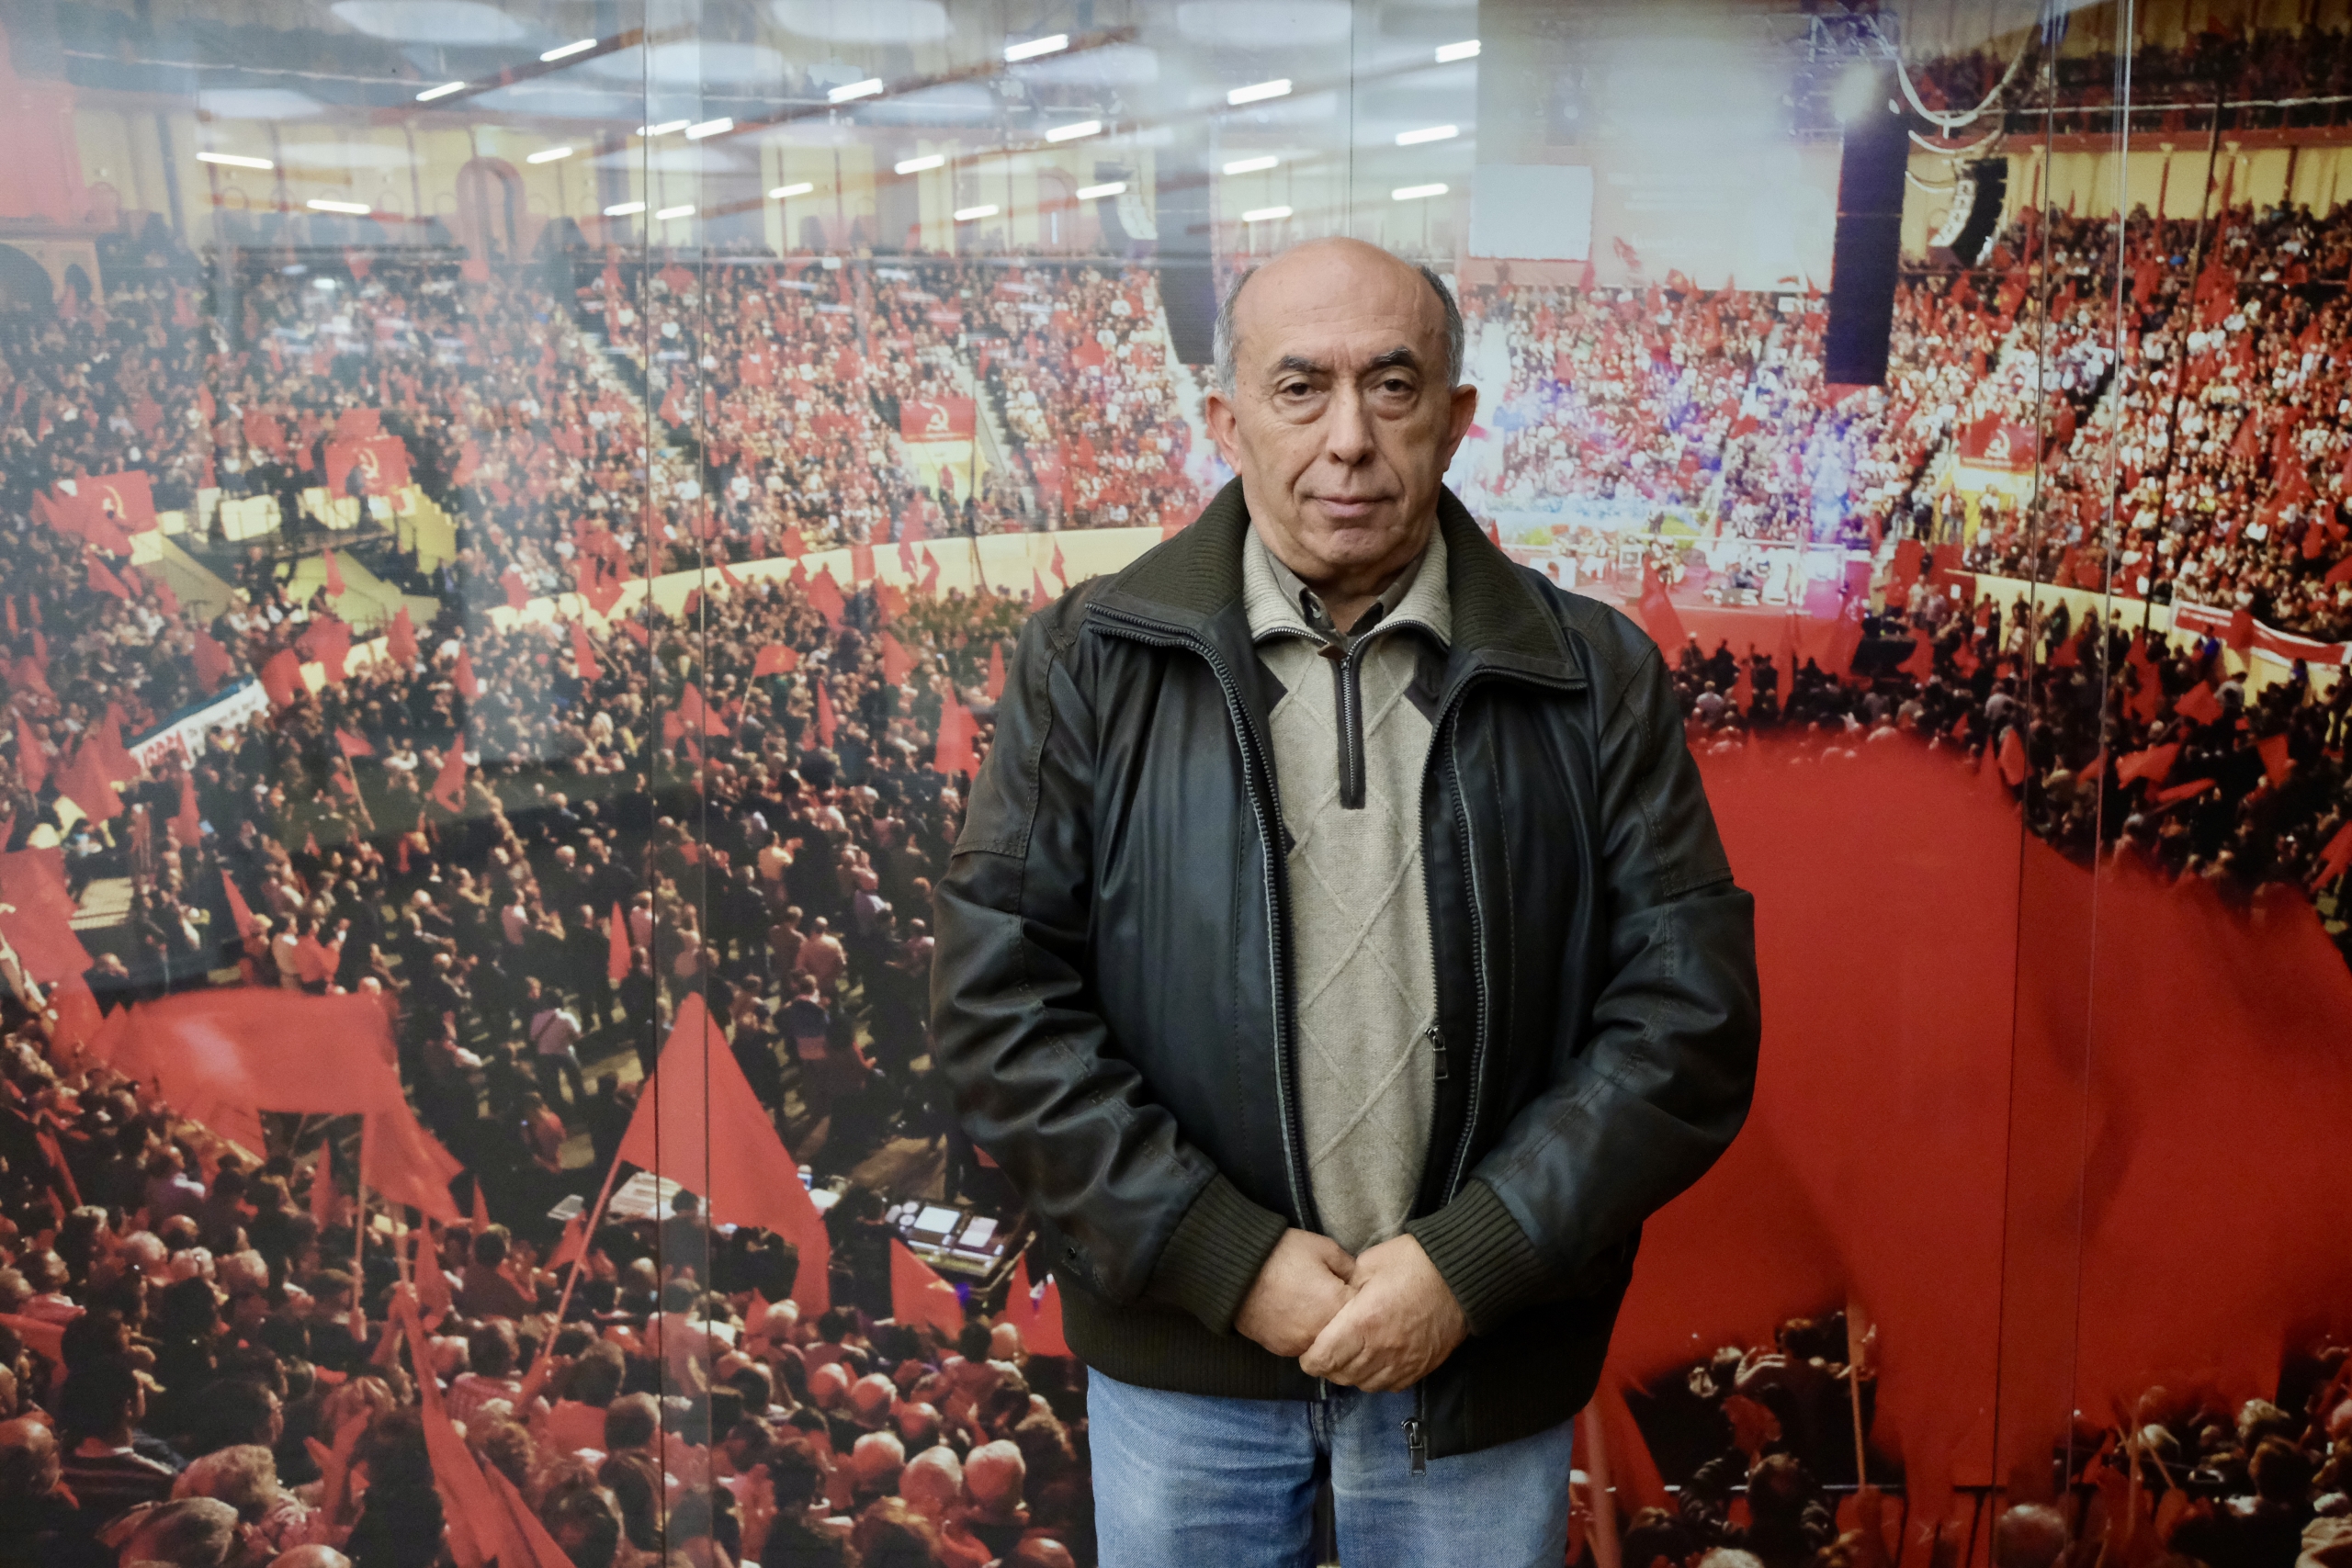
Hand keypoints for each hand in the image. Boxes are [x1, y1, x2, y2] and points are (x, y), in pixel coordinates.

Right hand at [1232, 1229, 1355, 1357]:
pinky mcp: (1282, 1350)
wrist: (1234, 1270)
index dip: (1366, 1301)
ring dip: (1327, 1332)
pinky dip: (1306, 1336)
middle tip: (1337, 1299)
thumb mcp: (1324, 1248)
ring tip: (1316, 1307)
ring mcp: (1301, 1345)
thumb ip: (1350, 1267)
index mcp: (1337, 1305)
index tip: (1360, 1291)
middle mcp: (1323, 1333)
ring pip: (1326, 1346)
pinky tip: (1299, 1316)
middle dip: (1348, 1321)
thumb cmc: (1282, 1254)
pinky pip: (1304, 1347)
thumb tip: (1361, 1280)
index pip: (1368, 1312)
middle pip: (1349, 1335)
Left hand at [1297, 1233, 1465, 1391]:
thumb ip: (1345, 1285)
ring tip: (1350, 1357)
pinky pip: (1390, 1385)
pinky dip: (1376, 1378)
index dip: (1310, 1358)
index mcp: (1363, 1322)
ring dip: (1351, 1374)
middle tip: (1327, 1351)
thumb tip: (1335, 1297)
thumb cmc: (1414, 1263)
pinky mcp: (1420, 1368)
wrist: (1461, 1277)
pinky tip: (1375, 1361)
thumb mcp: (1369, 1262)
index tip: (1309, 1350)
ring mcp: (1402, 1363)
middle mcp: (1380, 1350)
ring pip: (1364, 1384)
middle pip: (1341, 1375)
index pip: (1323, 1359)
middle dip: (1328, 1367)